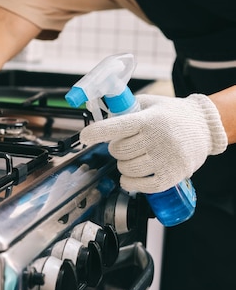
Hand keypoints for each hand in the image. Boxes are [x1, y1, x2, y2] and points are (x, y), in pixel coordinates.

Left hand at [79, 94, 227, 193]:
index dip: (96, 132)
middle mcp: (157, 139)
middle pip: (118, 151)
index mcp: (149, 120)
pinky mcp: (172, 175)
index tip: (84, 137)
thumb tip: (100, 117)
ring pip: (127, 169)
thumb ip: (126, 109)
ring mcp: (165, 159)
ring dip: (123, 166)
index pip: (116, 127)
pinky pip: (141, 186)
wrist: (206, 127)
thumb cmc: (173, 115)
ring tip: (132, 158)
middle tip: (125, 145)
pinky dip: (130, 183)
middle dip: (116, 149)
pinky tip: (130, 178)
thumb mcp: (150, 104)